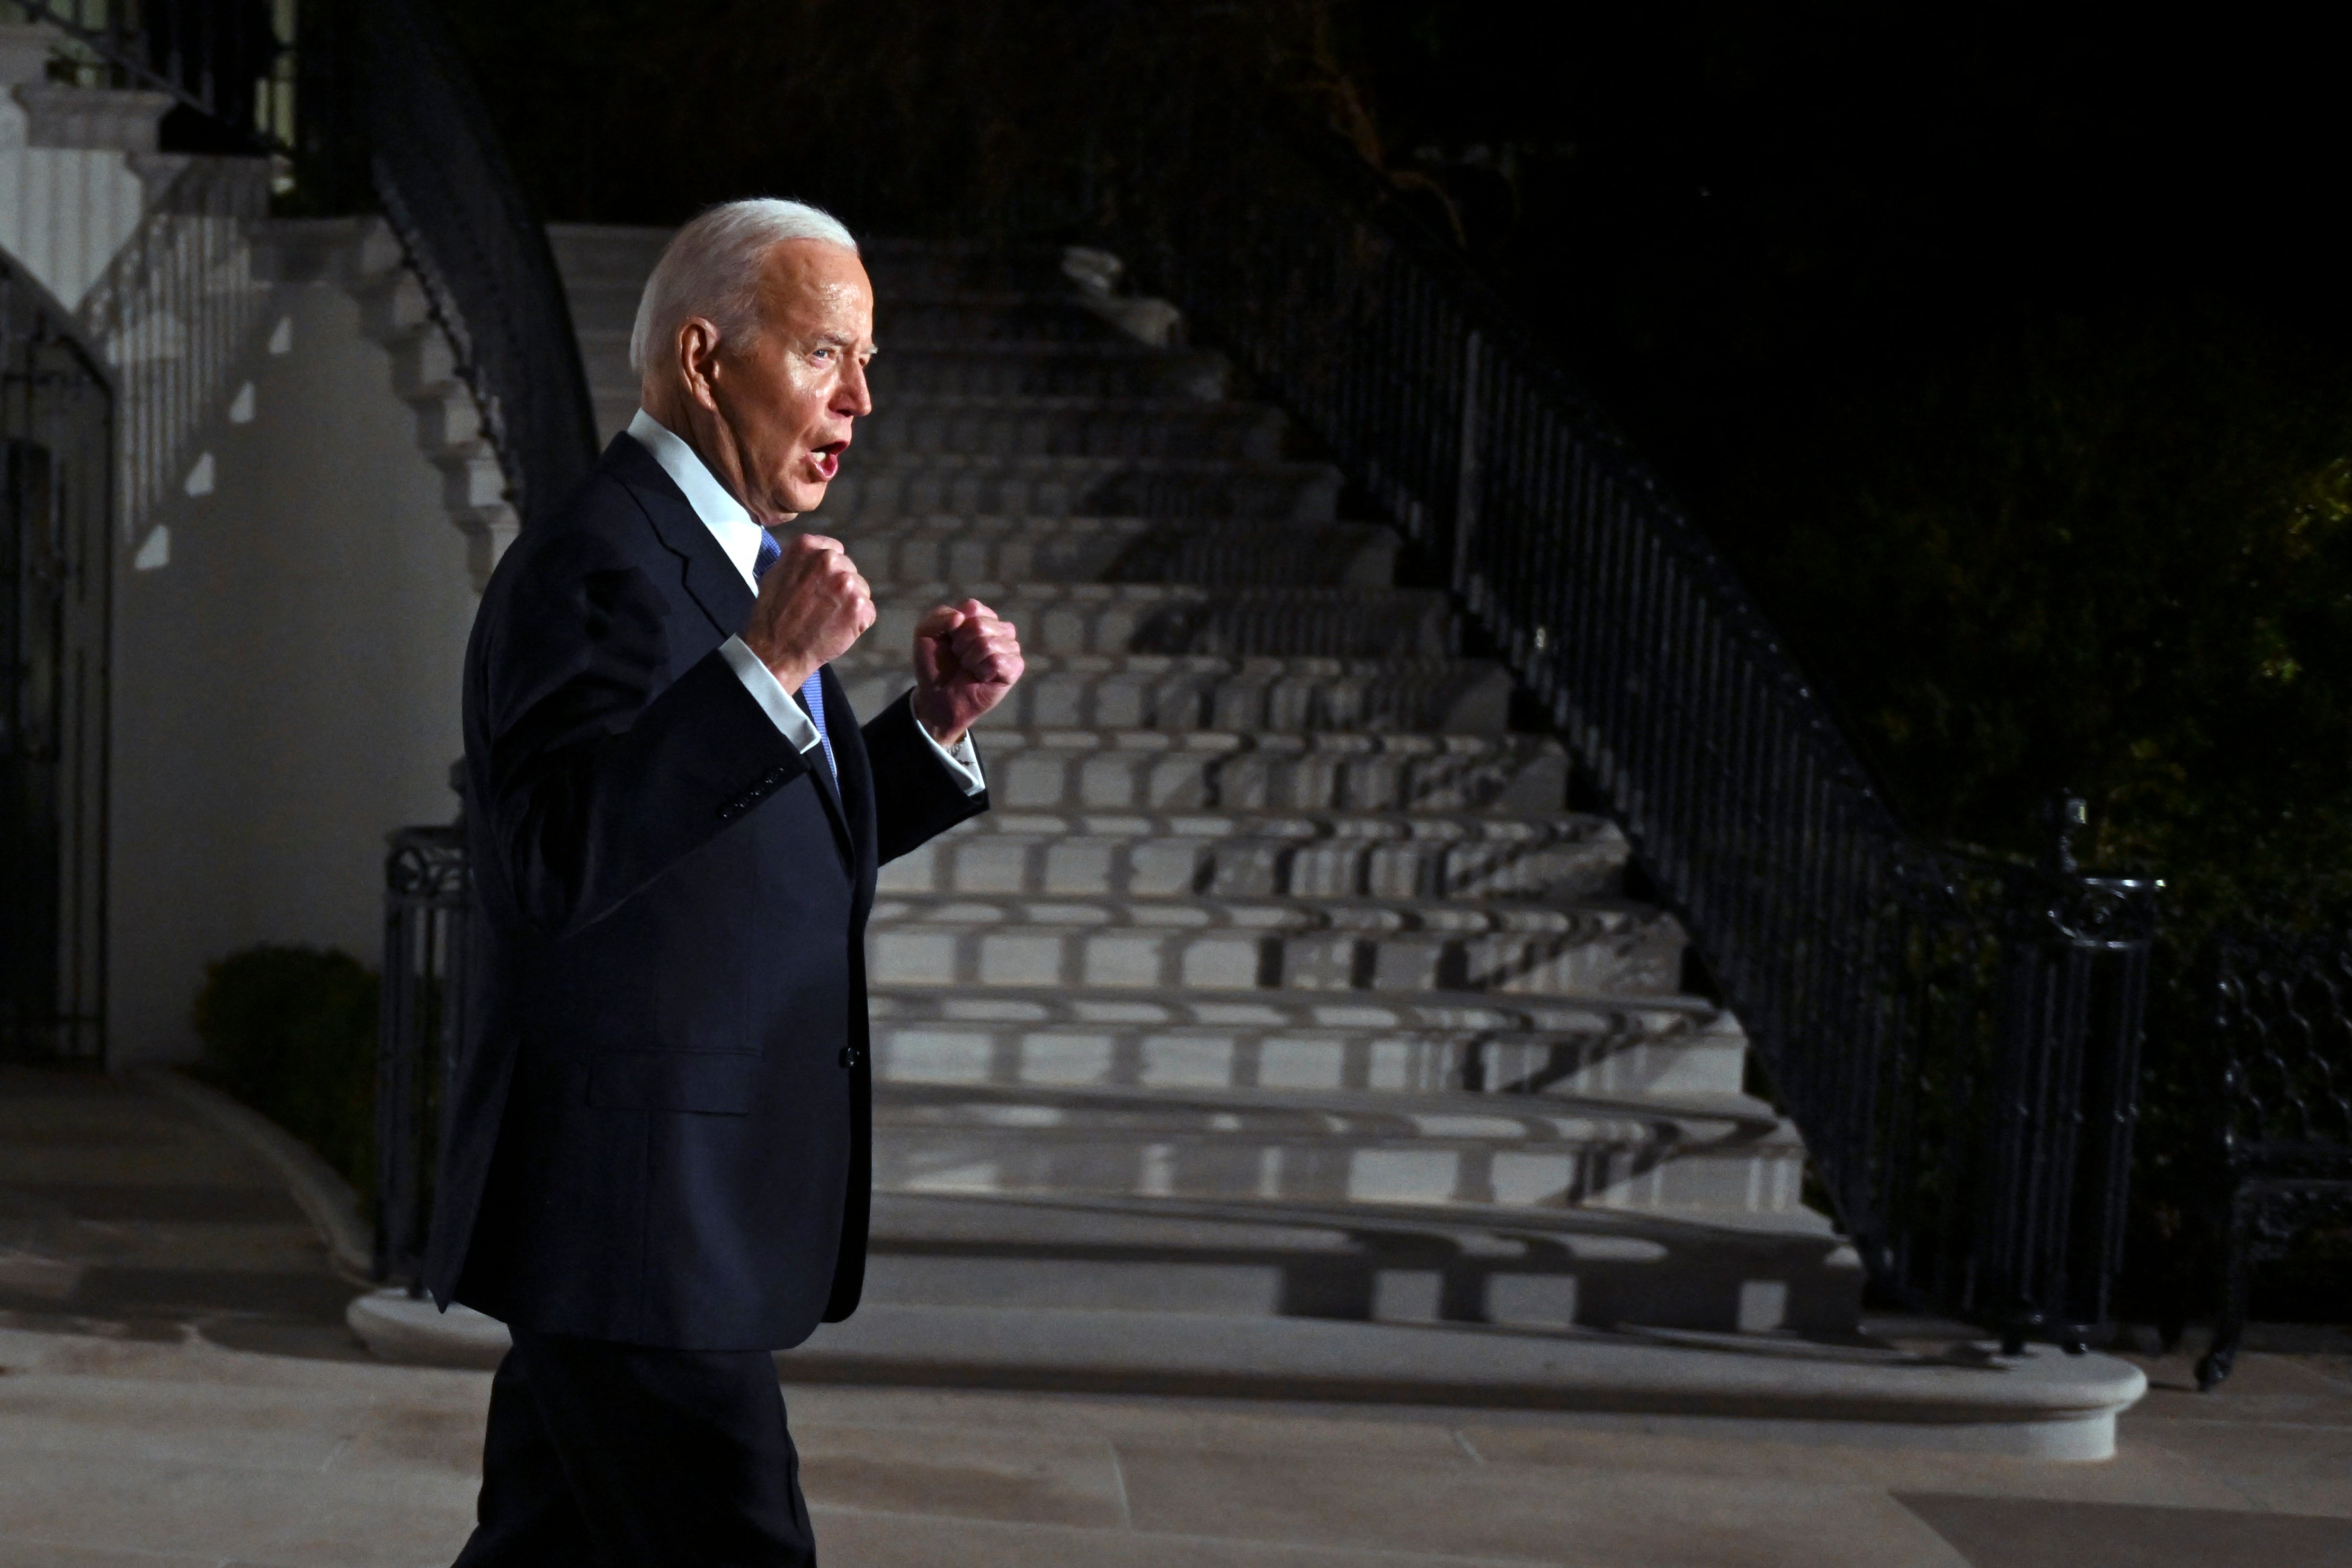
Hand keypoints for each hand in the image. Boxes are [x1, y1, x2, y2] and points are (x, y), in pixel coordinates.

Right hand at [742, 533, 873, 688]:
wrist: (777, 650)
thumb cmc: (772, 616)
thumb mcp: (775, 574)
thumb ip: (800, 560)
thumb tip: (816, 556)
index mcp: (807, 547)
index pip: (834, 550)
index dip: (829, 570)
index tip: (821, 585)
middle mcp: (828, 559)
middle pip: (849, 569)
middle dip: (840, 587)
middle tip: (822, 607)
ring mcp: (846, 583)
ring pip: (861, 590)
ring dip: (850, 604)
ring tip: (828, 619)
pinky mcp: (860, 606)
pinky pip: (867, 611)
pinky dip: (858, 622)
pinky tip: (837, 629)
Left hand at [911, 599, 1023, 745]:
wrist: (937, 696)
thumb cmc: (935, 664)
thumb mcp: (925, 633)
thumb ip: (939, 616)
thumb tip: (961, 617)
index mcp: (981, 616)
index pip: (973, 607)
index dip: (955, 626)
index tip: (950, 640)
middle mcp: (999, 629)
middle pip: (980, 624)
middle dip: (961, 644)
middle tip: (959, 657)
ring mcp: (1009, 648)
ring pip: (988, 643)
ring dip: (970, 659)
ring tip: (969, 667)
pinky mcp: (1014, 668)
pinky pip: (998, 661)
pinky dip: (982, 670)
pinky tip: (981, 677)